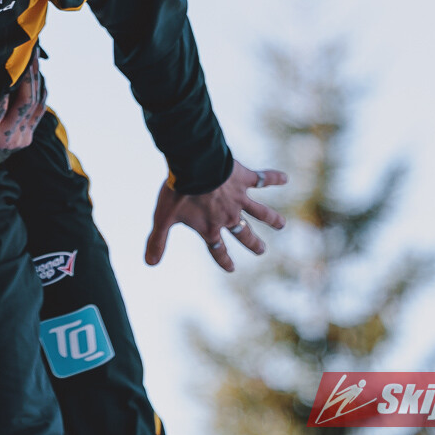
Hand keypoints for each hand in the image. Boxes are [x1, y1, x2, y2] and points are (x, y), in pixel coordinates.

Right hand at [0, 54, 46, 170]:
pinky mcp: (28, 134)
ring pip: (34, 103)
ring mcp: (20, 137)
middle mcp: (5, 139)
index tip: (3, 65)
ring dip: (36, 78)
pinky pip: (40, 108)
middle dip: (26, 76)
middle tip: (24, 51)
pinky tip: (36, 70)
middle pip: (23, 103)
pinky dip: (41, 88)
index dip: (2, 89)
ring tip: (32, 54)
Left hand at [144, 160, 286, 271]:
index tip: (231, 268)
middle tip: (261, 250)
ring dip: (271, 218)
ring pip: (260, 211)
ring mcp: (239, 198)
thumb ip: (157, 240)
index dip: (223, 260)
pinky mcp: (244, 179)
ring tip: (282, 224)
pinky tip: (286, 178)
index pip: (218, 249)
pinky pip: (262, 179)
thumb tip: (148, 264)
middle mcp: (228, 216)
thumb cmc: (178, 192)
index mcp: (210, 227)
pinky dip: (274, 178)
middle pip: (243, 234)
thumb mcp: (163, 218)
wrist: (193, 166)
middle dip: (253, 243)